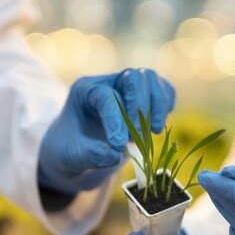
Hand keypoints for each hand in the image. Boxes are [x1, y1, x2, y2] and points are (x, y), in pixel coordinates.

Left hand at [37, 68, 175, 194]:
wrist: (75, 155)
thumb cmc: (68, 152)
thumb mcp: (70, 157)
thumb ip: (89, 155)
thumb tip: (115, 155)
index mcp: (85, 90)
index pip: (106, 96)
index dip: (116, 119)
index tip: (119, 144)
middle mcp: (108, 83)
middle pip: (134, 77)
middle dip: (141, 106)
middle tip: (139, 136)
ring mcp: (127, 89)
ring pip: (150, 79)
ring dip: (157, 105)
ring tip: (154, 132)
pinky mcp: (143, 100)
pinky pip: (163, 90)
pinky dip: (166, 104)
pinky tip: (158, 125)